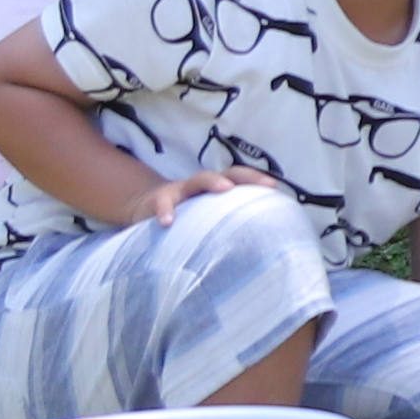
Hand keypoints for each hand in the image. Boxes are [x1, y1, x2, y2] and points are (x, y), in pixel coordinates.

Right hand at [135, 169, 276, 224]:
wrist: (144, 208)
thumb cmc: (186, 216)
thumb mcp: (206, 216)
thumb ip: (227, 222)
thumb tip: (258, 244)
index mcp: (215, 189)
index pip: (239, 178)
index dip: (256, 179)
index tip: (275, 186)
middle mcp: (199, 186)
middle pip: (226, 174)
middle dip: (244, 177)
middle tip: (262, 185)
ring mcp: (179, 191)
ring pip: (197, 180)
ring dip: (212, 182)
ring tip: (225, 189)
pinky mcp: (157, 201)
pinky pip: (163, 204)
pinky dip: (166, 211)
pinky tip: (167, 223)